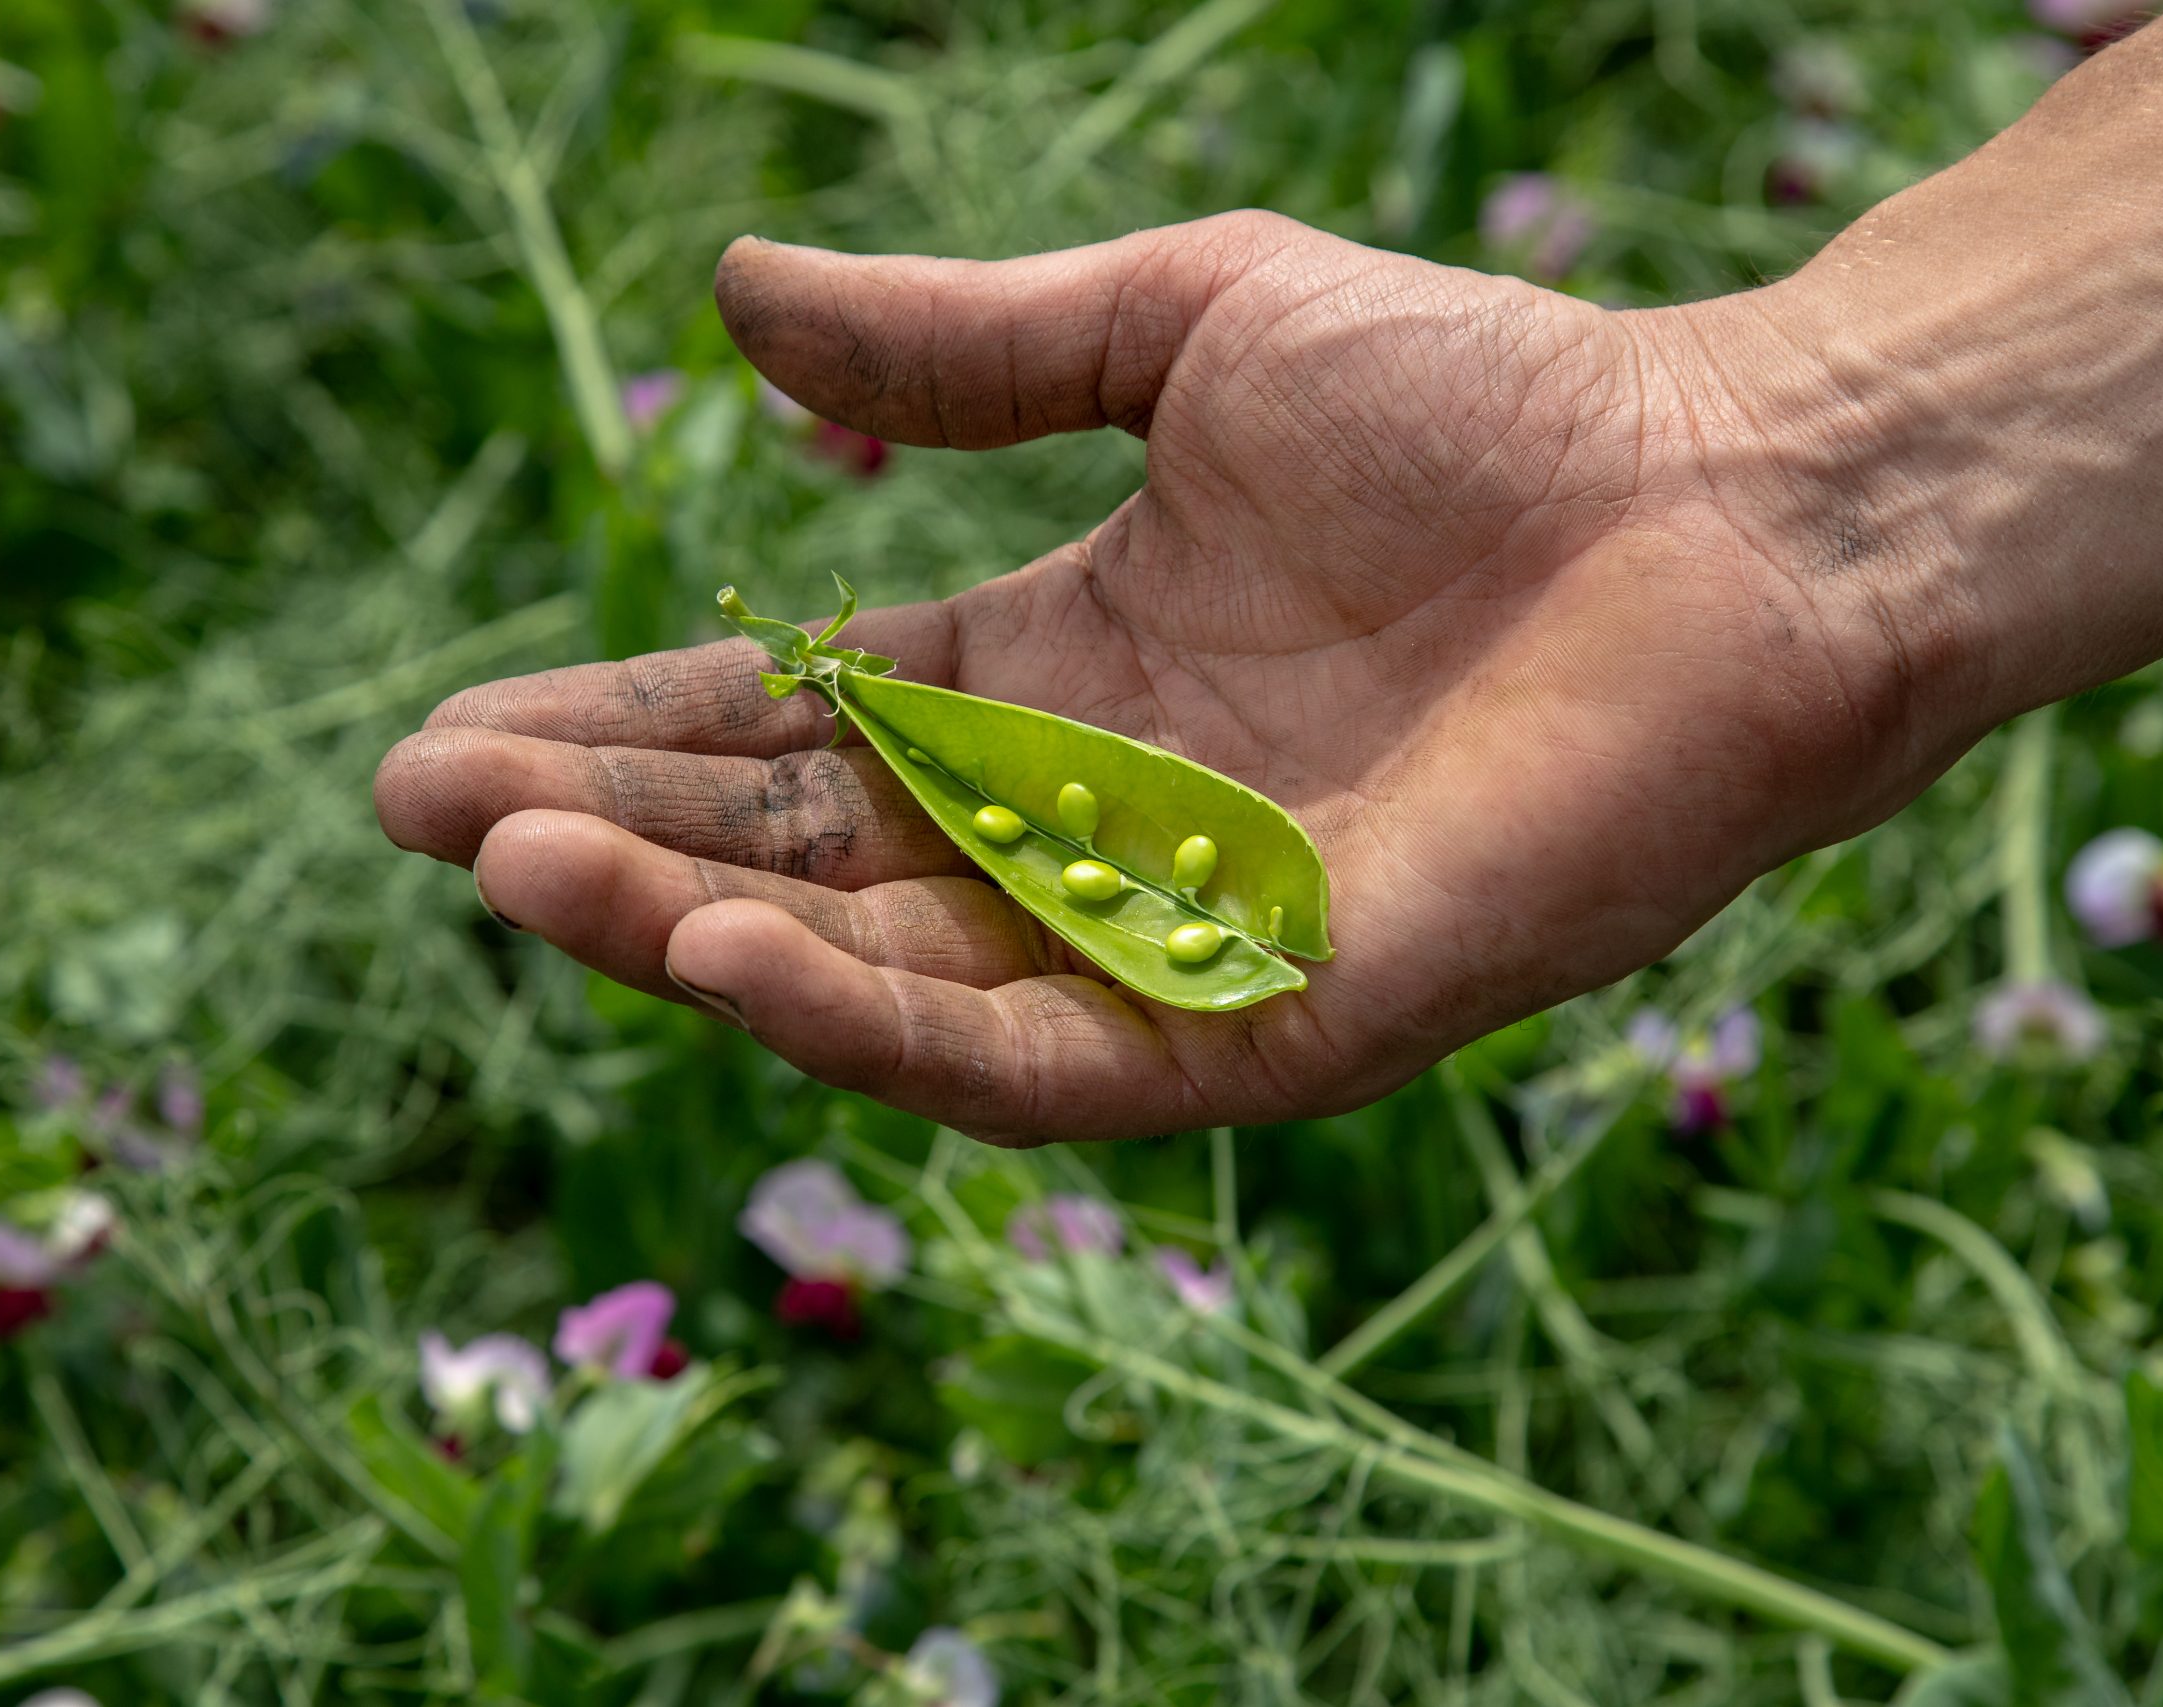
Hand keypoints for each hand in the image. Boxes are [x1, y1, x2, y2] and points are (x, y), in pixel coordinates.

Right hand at [377, 211, 1935, 1141]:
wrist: (1735, 498)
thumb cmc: (1489, 405)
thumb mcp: (1177, 331)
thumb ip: (962, 347)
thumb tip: (736, 304)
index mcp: (1053, 684)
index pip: (792, 734)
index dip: (625, 736)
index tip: (448, 737)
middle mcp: (1087, 836)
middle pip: (807, 866)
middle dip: (616, 847)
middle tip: (427, 813)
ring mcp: (1173, 949)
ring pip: (887, 985)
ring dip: (699, 938)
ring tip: (525, 875)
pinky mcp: (1269, 1028)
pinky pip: (1039, 1061)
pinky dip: (876, 1024)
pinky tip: (731, 953)